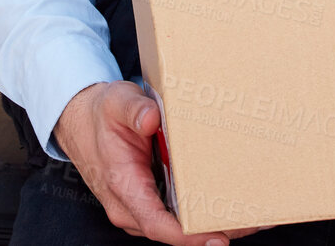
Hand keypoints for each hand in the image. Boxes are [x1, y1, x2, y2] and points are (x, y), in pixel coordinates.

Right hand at [53, 81, 273, 242]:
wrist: (81, 120)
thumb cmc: (100, 114)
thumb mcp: (115, 101)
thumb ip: (133, 109)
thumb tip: (151, 119)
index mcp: (123, 186)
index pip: (157, 224)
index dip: (189, 236)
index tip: (218, 237)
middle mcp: (130, 206)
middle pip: (175, 231)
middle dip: (213, 231)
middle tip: (253, 221)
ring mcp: (140, 206)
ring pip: (178, 225)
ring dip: (213, 224)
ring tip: (252, 216)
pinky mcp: (150, 199)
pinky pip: (177, 214)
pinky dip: (202, 212)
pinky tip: (230, 204)